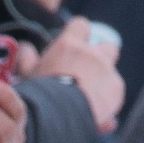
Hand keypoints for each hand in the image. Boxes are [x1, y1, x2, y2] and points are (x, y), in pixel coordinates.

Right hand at [34, 17, 124, 133]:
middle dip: (102, 58)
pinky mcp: (117, 90)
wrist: (58, 117)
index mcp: (70, 45)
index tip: (75, 47)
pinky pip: (115, 95)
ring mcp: (107, 70)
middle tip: (89, 75)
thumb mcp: (28, 75)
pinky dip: (109, 103)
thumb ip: (28, 58)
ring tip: (92, 100)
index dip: (80, 35)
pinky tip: (97, 115)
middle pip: (108, 46)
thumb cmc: (40, 94)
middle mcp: (92, 53)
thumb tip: (26, 48)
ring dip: (105, 82)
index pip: (80, 25)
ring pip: (112, 73)